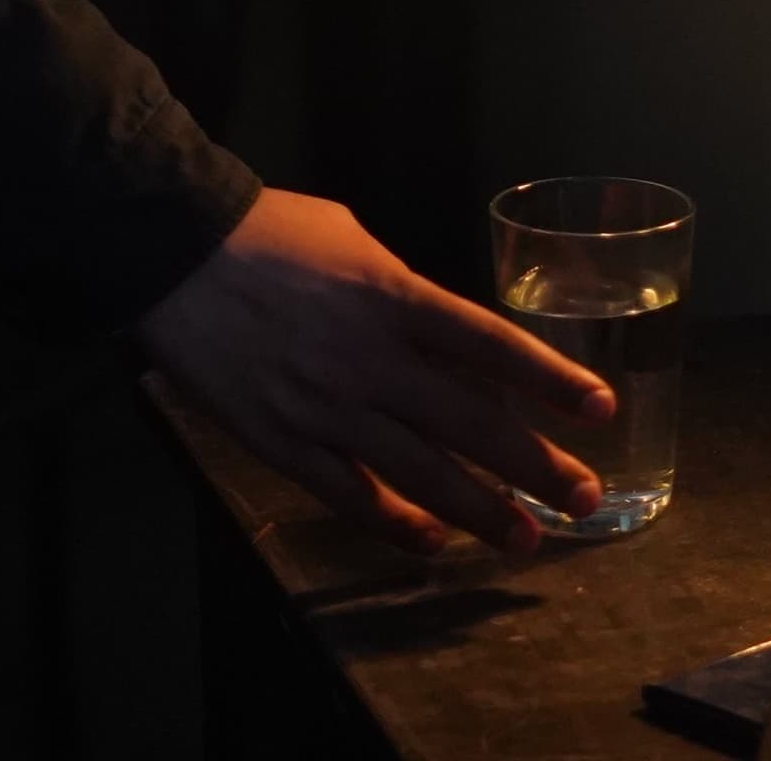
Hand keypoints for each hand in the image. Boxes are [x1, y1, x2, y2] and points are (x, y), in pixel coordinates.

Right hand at [137, 187, 617, 560]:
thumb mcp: (347, 237)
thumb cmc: (262, 229)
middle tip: (583, 498)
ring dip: (479, 510)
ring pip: (420, 472)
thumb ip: (397, 290)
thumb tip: (436, 333)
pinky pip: (350, 495)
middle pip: (469, 422)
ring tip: (523, 537)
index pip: (489, 345)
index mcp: (390, 296)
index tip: (599, 410)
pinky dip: (396, 523)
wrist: (170, 248)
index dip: (550, 381)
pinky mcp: (283, 440)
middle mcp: (370, 358)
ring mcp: (326, 406)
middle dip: (534, 465)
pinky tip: (431, 542)